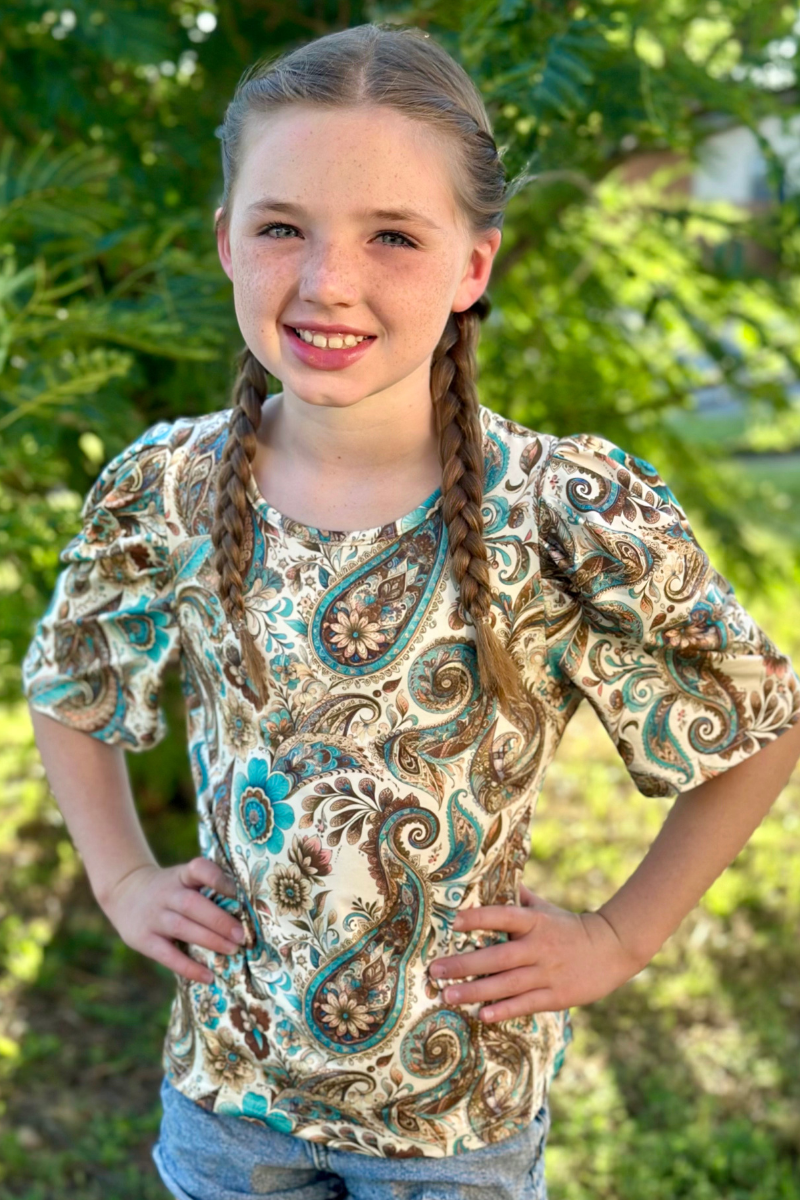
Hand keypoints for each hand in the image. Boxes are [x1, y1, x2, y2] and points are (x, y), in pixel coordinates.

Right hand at [99, 856, 245, 984]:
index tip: (237, 891)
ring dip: (209, 940)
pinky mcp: (143, 939)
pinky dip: (188, 967)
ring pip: (182, 928)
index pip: (198, 869)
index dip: (217, 878)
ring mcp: (153, 916)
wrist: (124, 891)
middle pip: (192, 904)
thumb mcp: (183, 878)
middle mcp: (166, 894)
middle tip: (242, 935)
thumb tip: (249, 912)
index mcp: (181, 875)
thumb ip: (208, 888)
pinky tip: (208, 976)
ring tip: (233, 950)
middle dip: (219, 920)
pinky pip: (167, 955)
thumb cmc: (170, 889)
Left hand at [428, 883, 644, 1021]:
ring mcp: (547, 973)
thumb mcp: (545, 909)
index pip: (503, 916)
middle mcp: (538, 947)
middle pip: (497, 956)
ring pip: (506, 984)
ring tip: (447, 995)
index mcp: (534, 922)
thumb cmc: (569, 927)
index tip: (453, 922)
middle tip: (435, 970)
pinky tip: (482, 1015)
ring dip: (475, 991)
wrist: (612, 948)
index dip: (478, 918)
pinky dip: (504, 1010)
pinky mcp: (556, 996)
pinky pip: (525, 1003)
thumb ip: (519, 898)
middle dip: (464, 964)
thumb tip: (494, 876)